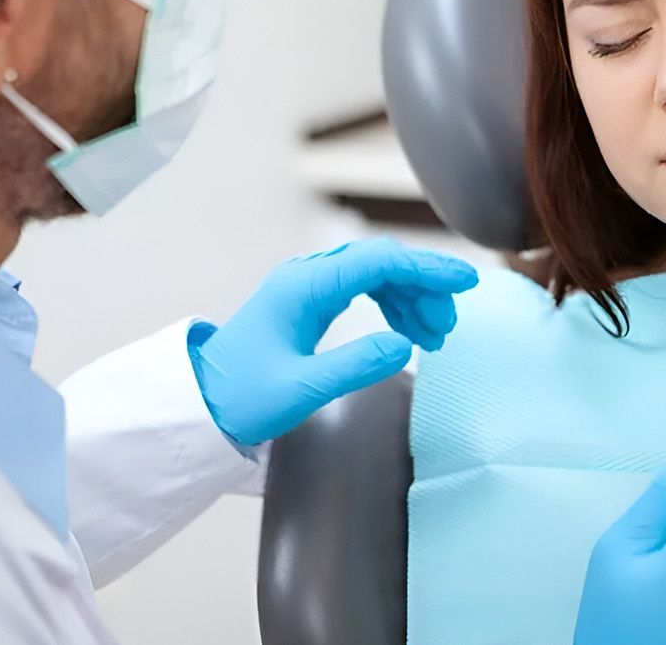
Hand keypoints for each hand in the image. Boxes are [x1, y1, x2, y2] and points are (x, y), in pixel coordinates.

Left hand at [186, 237, 478, 445]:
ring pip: (375, 274)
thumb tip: (404, 346)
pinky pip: (362, 289)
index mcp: (304, 288)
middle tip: (447, 328)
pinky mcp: (309, 303)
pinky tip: (407, 331)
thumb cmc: (241, 398)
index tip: (465, 281)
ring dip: (410, 298)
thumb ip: (355, 366)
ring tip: (434, 336)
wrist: (200, 404)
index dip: (427, 268)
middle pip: (381, 262)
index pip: (379, 262)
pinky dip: (391, 305)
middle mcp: (306, 277)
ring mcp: (307, 288)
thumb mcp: (301, 390)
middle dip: (423, 287)